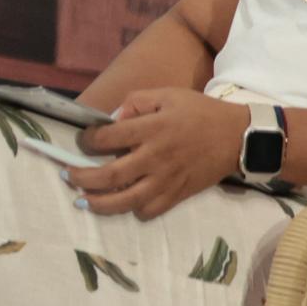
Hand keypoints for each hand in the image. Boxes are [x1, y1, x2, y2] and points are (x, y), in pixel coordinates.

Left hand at [74, 86, 246, 217]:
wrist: (238, 137)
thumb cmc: (199, 112)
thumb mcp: (167, 95)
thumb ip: (136, 102)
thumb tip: (112, 119)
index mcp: (152, 129)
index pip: (108, 138)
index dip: (87, 141)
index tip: (82, 141)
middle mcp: (156, 157)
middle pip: (109, 176)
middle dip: (82, 178)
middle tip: (68, 176)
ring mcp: (167, 180)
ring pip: (126, 201)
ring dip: (99, 203)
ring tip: (82, 201)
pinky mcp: (179, 194)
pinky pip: (150, 210)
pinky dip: (133, 210)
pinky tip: (123, 204)